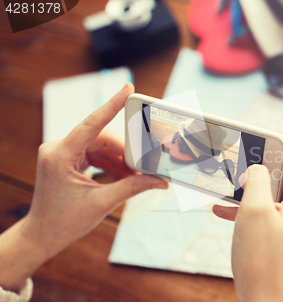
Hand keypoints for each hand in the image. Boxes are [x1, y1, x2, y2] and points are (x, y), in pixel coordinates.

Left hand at [0, 83, 167, 291]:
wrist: (42, 235)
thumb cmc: (65, 222)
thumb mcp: (102, 204)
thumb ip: (132, 188)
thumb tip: (160, 181)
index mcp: (60, 155)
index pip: (92, 124)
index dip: (112, 105)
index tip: (128, 88)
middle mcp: (57, 148)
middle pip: (101, 138)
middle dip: (124, 153)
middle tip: (144, 168)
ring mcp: (60, 152)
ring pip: (100, 146)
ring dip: (119, 161)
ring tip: (135, 177)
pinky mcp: (66, 158)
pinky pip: (94, 154)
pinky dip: (110, 164)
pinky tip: (123, 177)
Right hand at [213, 135, 282, 301]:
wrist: (266, 298)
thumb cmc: (262, 259)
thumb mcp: (254, 209)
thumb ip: (257, 178)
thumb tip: (258, 166)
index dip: (280, 138)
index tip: (257, 137)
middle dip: (261, 164)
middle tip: (238, 163)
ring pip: (278, 188)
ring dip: (253, 186)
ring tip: (228, 187)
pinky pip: (274, 206)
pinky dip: (254, 205)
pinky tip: (225, 209)